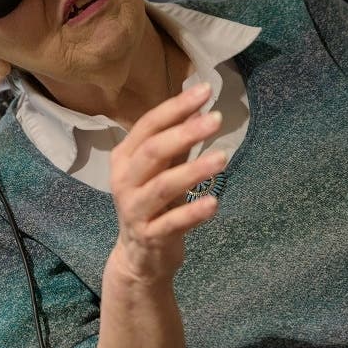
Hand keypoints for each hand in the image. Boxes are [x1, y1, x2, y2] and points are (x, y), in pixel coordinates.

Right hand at [109, 83, 226, 283]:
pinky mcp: (150, 236)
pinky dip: (193, 212)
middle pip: (153, 151)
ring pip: (163, 185)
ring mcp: (134, 209)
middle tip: (217, 119)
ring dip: (194, 170)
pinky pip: (172, 222)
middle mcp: (124, 180)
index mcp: (125, 157)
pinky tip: (214, 203)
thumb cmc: (152, 204)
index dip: (176, 107)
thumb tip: (197, 109)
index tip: (205, 90)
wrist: (138, 257)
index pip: (148, 125)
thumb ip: (177, 143)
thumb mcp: (161, 170)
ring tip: (223, 158)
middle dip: (185, 133)